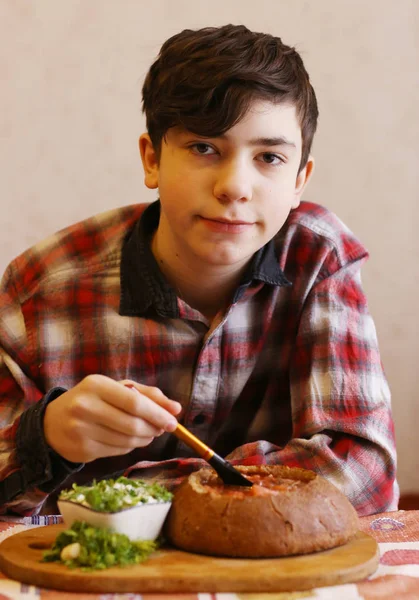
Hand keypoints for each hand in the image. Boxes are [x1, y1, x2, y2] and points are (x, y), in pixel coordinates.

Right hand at [43, 374, 181, 462]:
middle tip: (162, 429)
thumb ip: (147, 395)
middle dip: (153, 429)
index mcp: (96, 385)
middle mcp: (86, 406)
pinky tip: (130, 440)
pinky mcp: (82, 449)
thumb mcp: (116, 388)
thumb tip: (176, 408)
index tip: (173, 422)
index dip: (158, 414)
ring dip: (144, 439)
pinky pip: (118, 451)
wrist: (52, 423)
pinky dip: (130, 447)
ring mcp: (82, 430)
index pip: (135, 403)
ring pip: (127, 440)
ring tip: (147, 433)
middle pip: (132, 424)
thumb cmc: (92, 400)